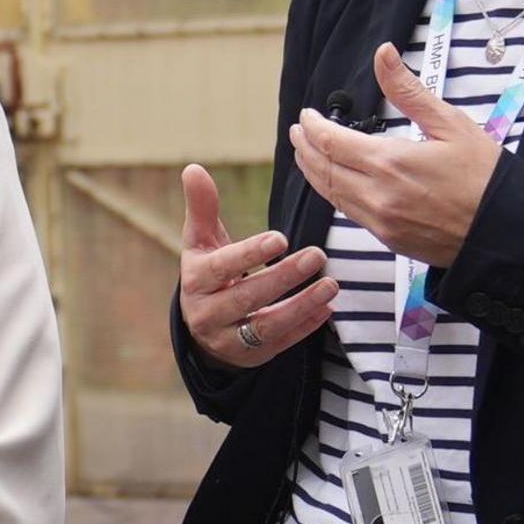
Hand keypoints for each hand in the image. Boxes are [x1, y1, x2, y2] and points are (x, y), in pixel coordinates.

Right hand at [178, 164, 333, 369]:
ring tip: (331, 285)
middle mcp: (207, 312)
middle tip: (317, 255)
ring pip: (266, 325)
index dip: (250, 254)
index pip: (221, 268)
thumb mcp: (202, 242)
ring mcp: (229, 338)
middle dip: (283, 278)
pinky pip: (280, 343)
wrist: (202, 325)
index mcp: (196, 279)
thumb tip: (193, 168)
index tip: (280, 239)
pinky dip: (305, 326)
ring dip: (301, 305)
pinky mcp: (250, 355)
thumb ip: (202, 207)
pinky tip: (327, 308)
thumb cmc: (208, 272)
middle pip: (246, 297)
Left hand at [288, 44, 499, 268]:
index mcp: (390, 162)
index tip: (307, 115)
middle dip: (306, 147)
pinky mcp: (387, 237)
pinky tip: (333, 181)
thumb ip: (408, 90)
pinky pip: (347, 212)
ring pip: (330, 192)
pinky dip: (332, 191)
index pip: (332, 141)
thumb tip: (382, 53)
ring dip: (313, 170)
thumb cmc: (486, 176)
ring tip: (306, 152)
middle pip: (323, 168)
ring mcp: (379, 220)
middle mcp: (377, 194)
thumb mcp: (450, 124)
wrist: (507, 231)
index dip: (313, 126)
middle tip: (299, 131)